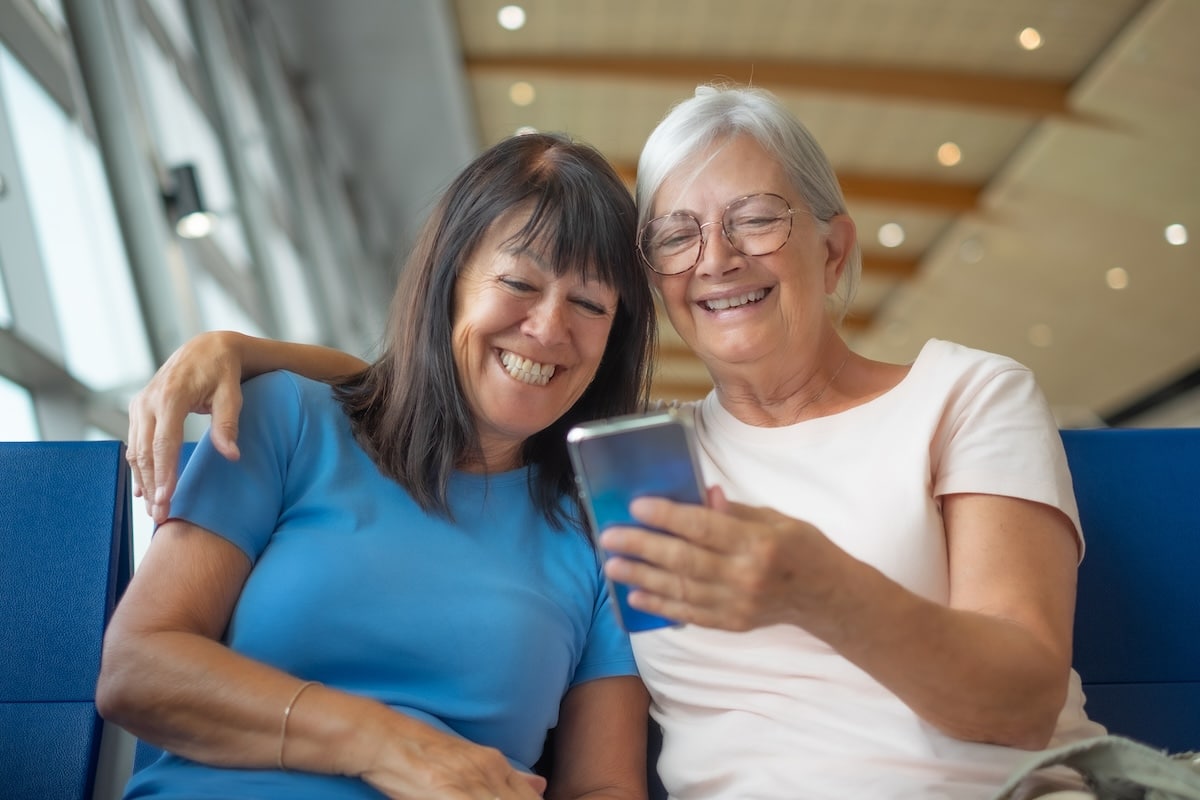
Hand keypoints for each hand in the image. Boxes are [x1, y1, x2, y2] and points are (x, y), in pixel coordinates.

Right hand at [127, 331, 244, 523]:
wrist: (207, 348)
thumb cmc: (224, 372)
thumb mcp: (232, 394)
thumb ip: (228, 424)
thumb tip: (232, 456)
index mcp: (172, 396)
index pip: (164, 443)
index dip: (164, 473)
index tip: (166, 499)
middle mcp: (149, 400)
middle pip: (145, 451)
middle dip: (151, 485)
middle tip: (160, 516)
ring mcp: (140, 404)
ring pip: (136, 450)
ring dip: (143, 480)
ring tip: (152, 510)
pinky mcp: (138, 408)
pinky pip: (135, 442)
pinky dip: (138, 467)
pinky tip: (143, 489)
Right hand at [360, 728, 545, 799]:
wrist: (387, 740)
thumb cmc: (425, 753)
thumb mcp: (473, 758)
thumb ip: (508, 776)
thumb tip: (541, 785)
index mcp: (497, 764)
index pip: (531, 798)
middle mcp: (489, 772)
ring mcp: (470, 783)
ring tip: (467, 799)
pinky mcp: (450, 792)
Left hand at [598, 486, 841, 630]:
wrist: (826, 597)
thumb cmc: (801, 548)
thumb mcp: (775, 518)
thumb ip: (735, 512)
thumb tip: (700, 496)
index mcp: (758, 543)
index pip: (703, 527)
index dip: (667, 516)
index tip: (636, 506)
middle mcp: (745, 577)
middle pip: (684, 560)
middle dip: (642, 547)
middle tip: (609, 537)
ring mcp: (737, 605)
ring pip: (680, 590)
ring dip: (641, 577)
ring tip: (612, 566)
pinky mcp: (732, 624)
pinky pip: (689, 614)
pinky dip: (660, 605)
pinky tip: (635, 596)